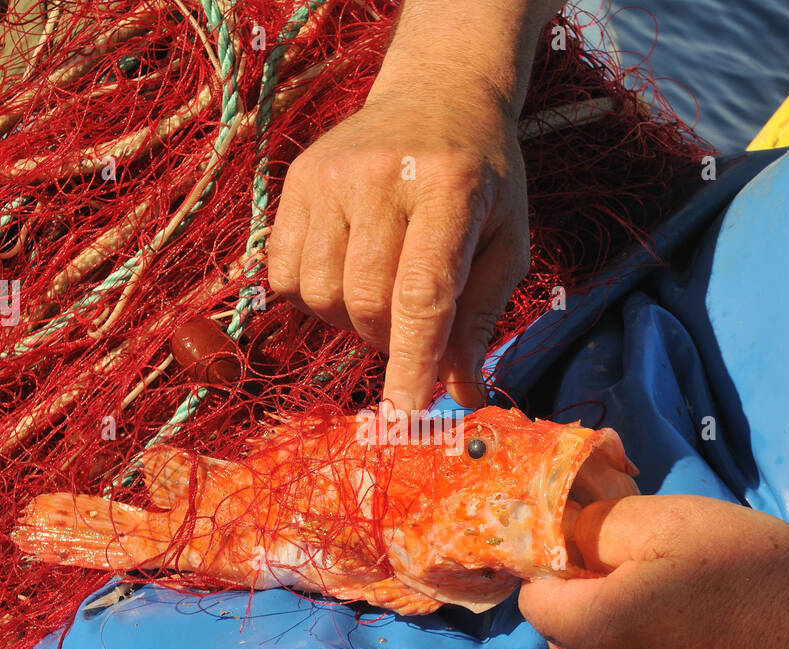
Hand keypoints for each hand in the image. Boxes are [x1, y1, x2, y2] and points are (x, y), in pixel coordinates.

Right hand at [268, 82, 530, 410]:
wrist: (438, 95)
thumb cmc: (482, 179)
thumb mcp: (505, 243)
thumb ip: (481, 319)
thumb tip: (462, 396)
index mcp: (450, 189)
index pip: (422, 293)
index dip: (412, 360)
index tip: (405, 412)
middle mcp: (382, 177)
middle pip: (366, 301)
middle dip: (388, 338)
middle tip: (410, 324)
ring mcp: (330, 176)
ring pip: (319, 294)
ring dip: (349, 318)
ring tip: (379, 287)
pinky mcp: (296, 181)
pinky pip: (283, 274)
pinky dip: (311, 296)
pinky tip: (344, 271)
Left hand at [519, 495, 788, 648]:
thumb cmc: (752, 574)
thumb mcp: (667, 520)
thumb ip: (593, 524)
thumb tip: (559, 533)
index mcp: (593, 630)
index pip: (533, 595)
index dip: (560, 562)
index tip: (601, 546)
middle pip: (559, 629)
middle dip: (585, 596)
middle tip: (646, 567)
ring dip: (612, 628)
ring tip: (675, 601)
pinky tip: (690, 638)